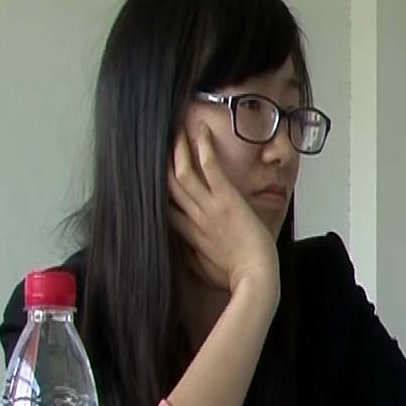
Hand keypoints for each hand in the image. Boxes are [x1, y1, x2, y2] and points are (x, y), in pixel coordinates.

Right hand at [168, 127, 279, 297]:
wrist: (254, 277)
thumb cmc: (235, 276)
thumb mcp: (205, 269)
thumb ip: (191, 256)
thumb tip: (184, 251)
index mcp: (187, 233)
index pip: (163, 206)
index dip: (155, 188)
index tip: (151, 174)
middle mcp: (192, 216)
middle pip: (167, 183)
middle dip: (161, 161)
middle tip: (158, 142)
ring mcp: (208, 206)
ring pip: (182, 171)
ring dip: (177, 148)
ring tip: (175, 128)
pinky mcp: (226, 199)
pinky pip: (209, 167)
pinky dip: (203, 147)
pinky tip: (201, 130)